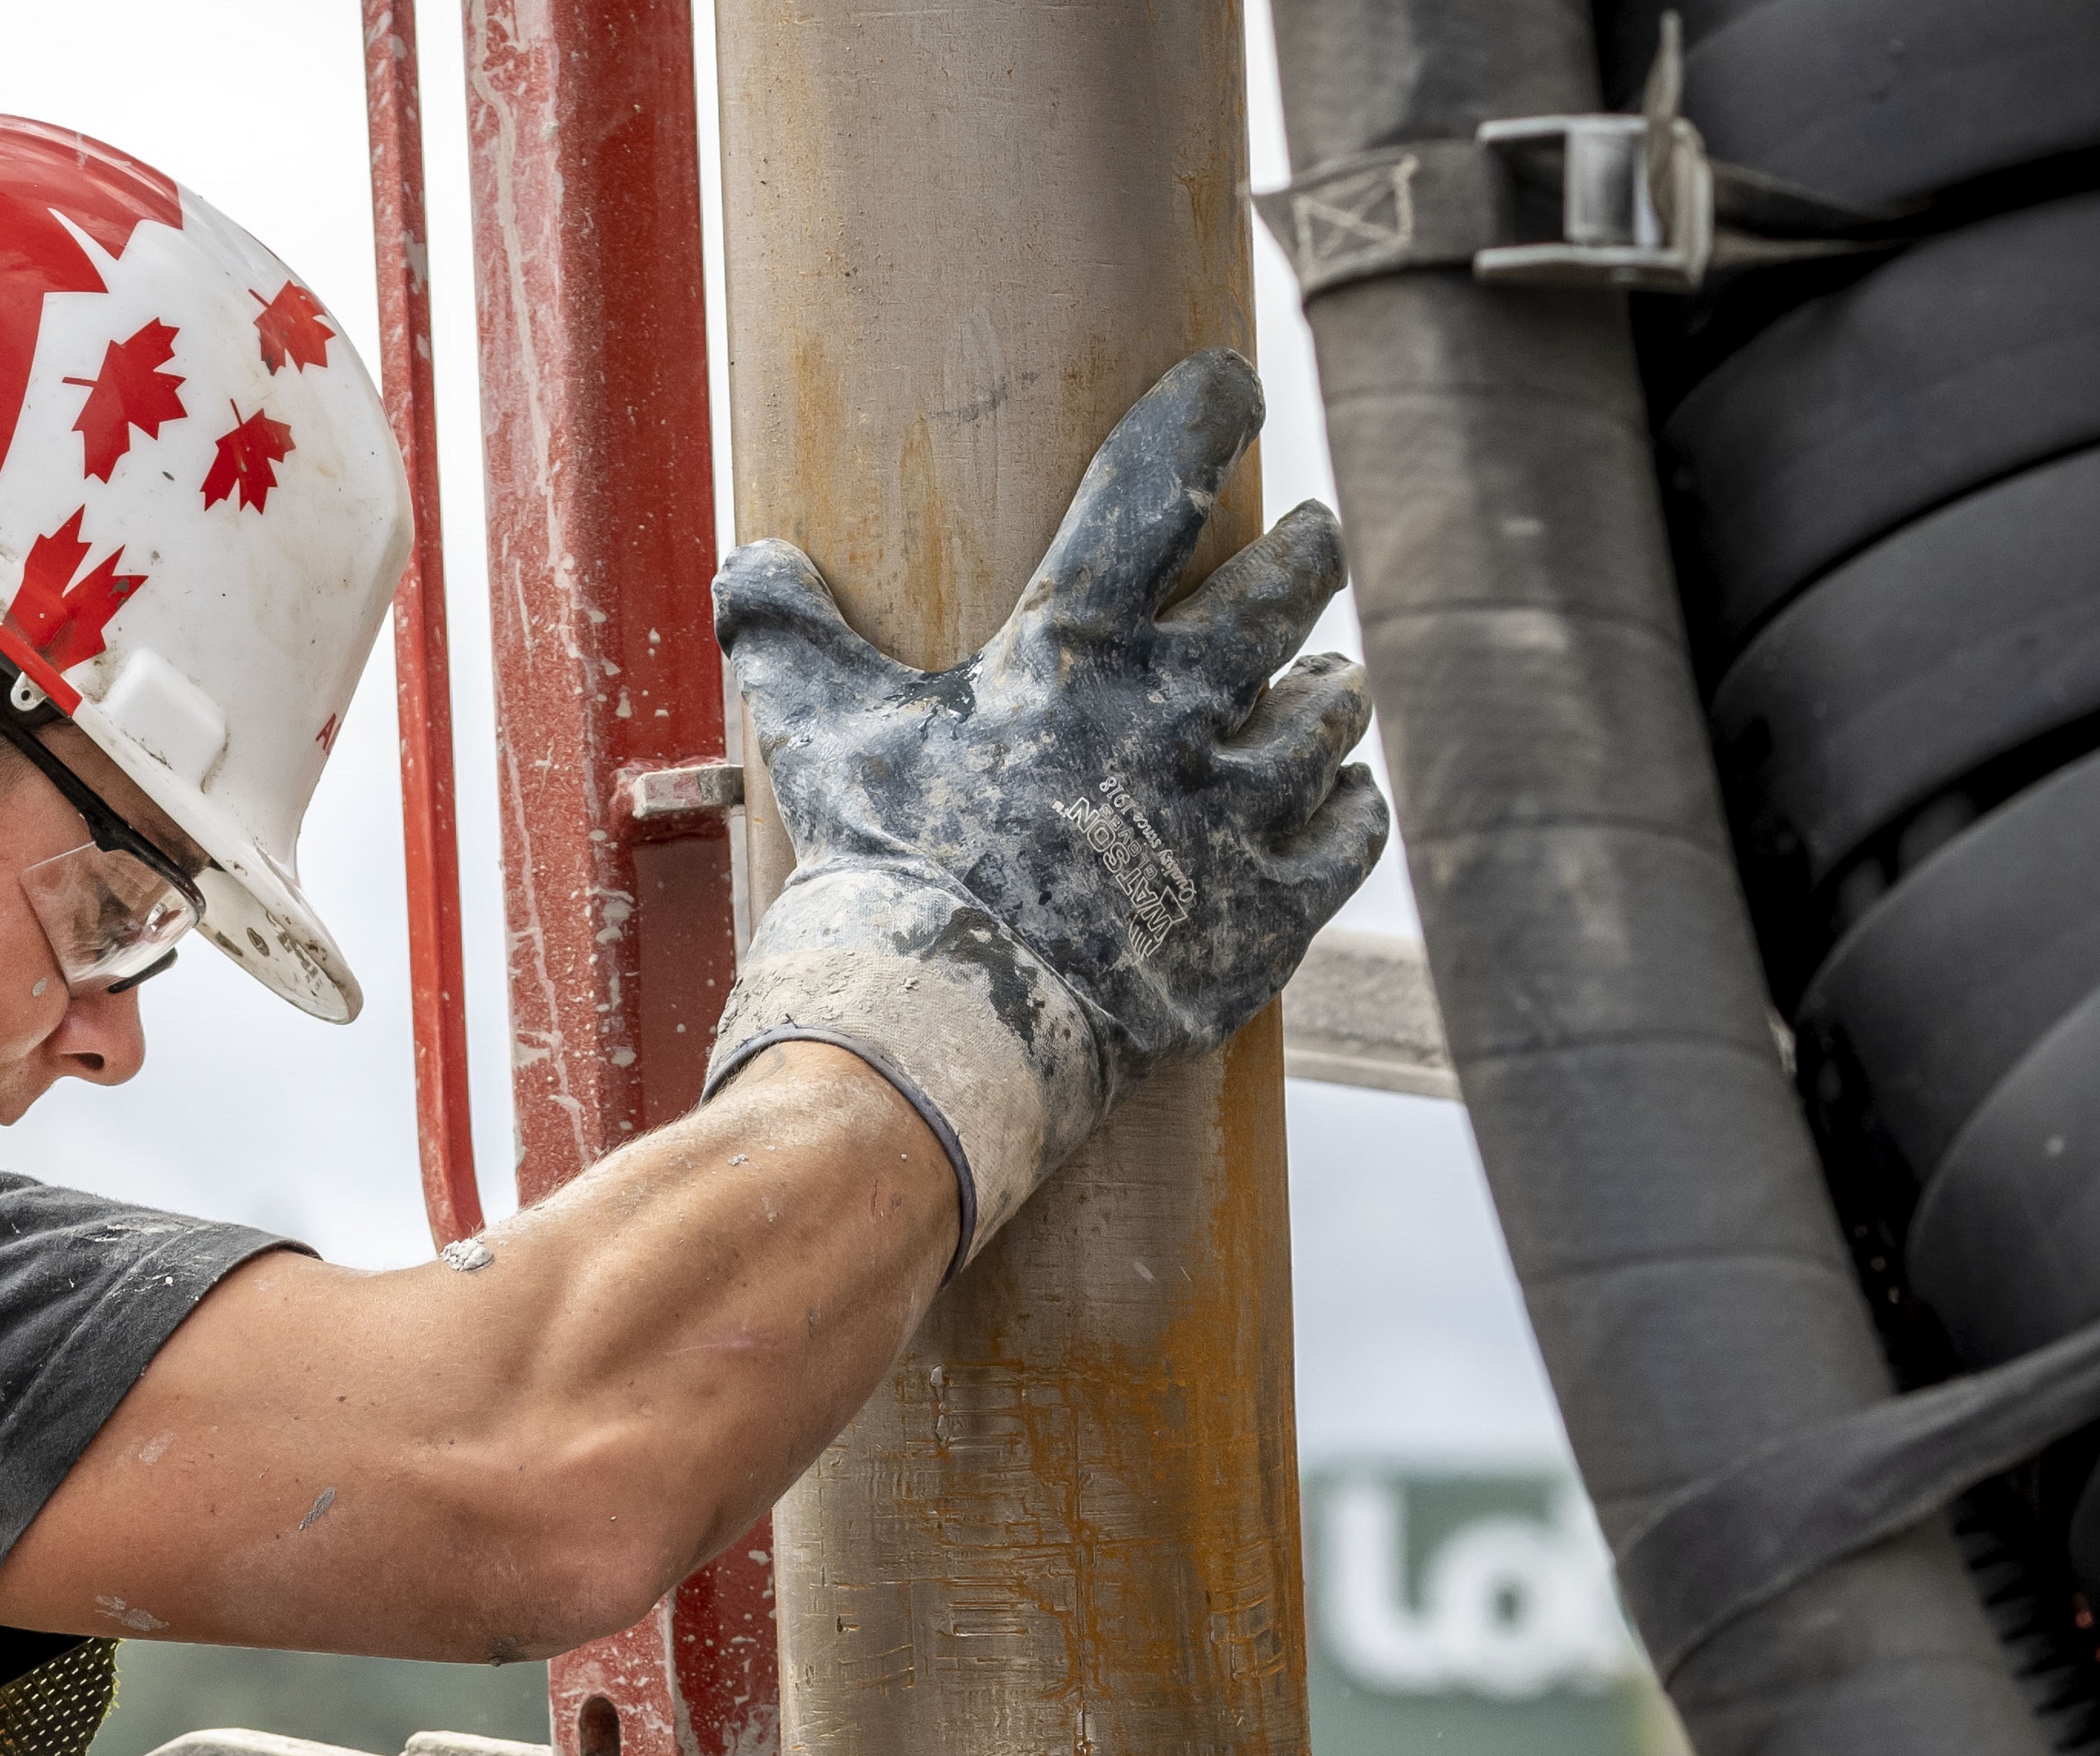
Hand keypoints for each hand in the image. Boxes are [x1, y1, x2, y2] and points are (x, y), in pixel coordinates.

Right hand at [706, 348, 1386, 1262]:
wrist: (945, 1025)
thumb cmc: (882, 869)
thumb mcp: (817, 732)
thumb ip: (785, 634)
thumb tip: (749, 562)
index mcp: (1077, 647)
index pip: (1158, 483)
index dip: (1205, 412)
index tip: (1233, 385)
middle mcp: (1179, 710)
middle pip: (1284, 588)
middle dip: (1305, 551)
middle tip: (1309, 537)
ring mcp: (1236, 810)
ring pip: (1331, 710)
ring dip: (1330, 687)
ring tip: (1325, 680)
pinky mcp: (1270, 907)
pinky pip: (1349, 830)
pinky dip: (1350, 803)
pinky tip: (1344, 794)